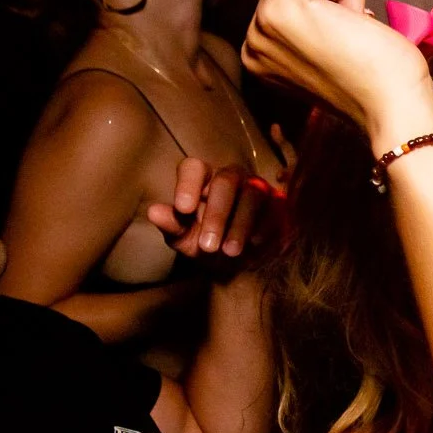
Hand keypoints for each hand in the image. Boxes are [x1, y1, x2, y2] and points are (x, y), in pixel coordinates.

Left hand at [148, 159, 275, 259]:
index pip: (193, 167)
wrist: (239, 265)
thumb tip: (154, 211)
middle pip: (225, 181)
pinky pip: (274, 208)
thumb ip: (172, 225)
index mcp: (202, 179)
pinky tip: (254, 244)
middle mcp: (230, 177)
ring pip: (252, 194)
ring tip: (230, 252)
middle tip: (208, 246)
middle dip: (217, 215)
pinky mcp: (279, 203)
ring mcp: (257, 187)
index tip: (183, 209)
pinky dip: (263, 227)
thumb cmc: (207, 245)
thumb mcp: (185, 240)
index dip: (187, 184)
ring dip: (240, 224)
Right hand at [243, 0, 432, 150]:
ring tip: (349, 32)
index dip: (325, 2)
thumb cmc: (378, 79)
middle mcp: (252, 40)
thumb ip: (308, 19)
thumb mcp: (327, 45)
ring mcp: (262, 24)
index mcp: (261, 52)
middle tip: (347, 35)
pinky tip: (353, 25)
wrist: (393, 108)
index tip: (341, 43)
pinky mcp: (282, 8)